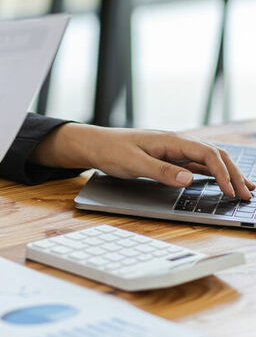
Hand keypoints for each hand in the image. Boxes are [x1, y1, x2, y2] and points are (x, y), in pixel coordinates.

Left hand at [31, 123, 254, 199]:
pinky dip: (212, 173)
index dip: (222, 173)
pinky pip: (196, 164)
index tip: (230, 191)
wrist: (95, 144)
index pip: (207, 153)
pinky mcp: (168, 158)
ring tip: (244, 188)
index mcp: (171, 141)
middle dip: (233, 174)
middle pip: (214, 155)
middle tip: (246, 194)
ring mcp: (174, 150)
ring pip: (208, 160)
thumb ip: (161, 170)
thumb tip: (189, 179)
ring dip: (227, 173)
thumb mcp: (134, 163)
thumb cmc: (111, 151)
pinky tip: (221, 181)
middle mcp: (176, 143)